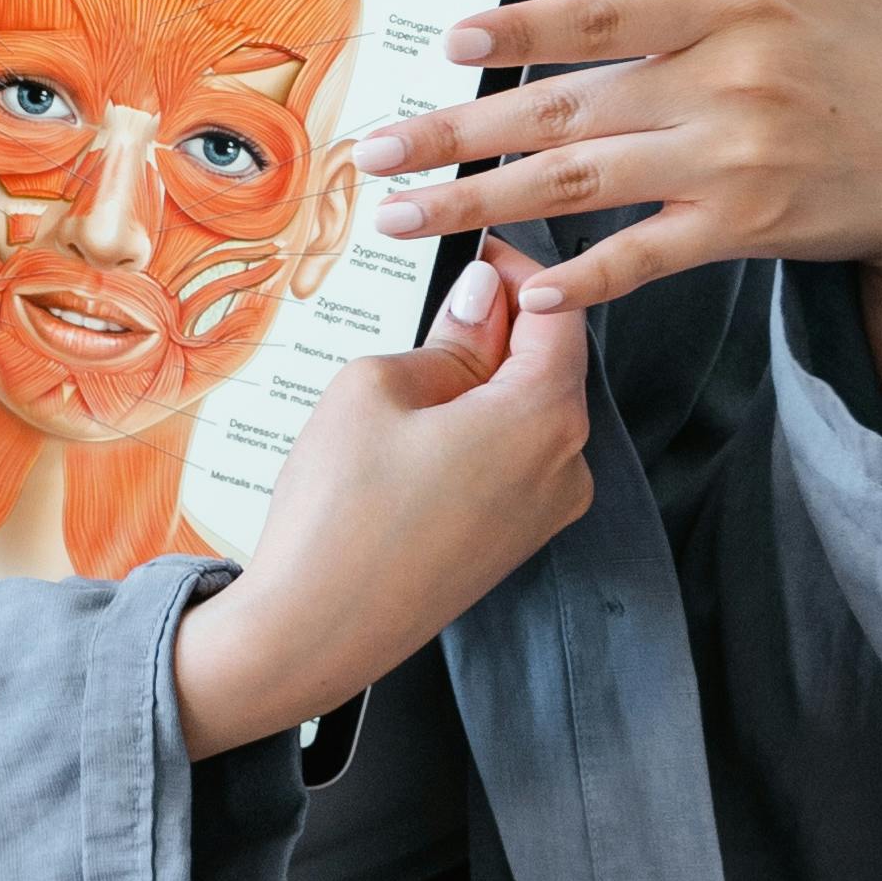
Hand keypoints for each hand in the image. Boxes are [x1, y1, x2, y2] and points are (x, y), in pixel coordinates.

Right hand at [173, 246, 594, 760]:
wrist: (315, 632)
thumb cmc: (340, 511)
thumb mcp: (377, 387)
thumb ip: (447, 335)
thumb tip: (482, 296)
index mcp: (544, 418)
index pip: (560, 310)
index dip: (517, 268)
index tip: (469, 248)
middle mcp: (566, 466)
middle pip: (549, 361)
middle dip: (497, 322)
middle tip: (429, 297)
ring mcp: (545, 511)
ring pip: (529, 410)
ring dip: (482, 376)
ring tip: (410, 365)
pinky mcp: (515, 539)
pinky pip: (512, 456)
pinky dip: (476, 425)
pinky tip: (414, 427)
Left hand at [354, 0, 881, 435]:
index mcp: (736, 2)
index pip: (608, 12)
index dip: (526, 26)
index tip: (451, 39)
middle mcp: (727, 80)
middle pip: (568, 105)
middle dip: (459, 131)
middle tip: (375, 149)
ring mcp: (735, 159)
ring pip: (584, 181)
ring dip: (482, 200)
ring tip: (403, 212)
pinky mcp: (747, 226)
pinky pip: (647, 254)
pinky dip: (585, 273)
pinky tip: (521, 283)